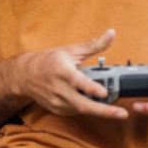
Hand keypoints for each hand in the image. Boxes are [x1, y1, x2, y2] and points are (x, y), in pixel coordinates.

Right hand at [4, 29, 130, 119]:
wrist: (25, 75)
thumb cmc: (49, 60)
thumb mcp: (71, 50)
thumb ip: (94, 45)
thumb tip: (112, 33)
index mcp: (61, 69)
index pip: (77, 81)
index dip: (91, 88)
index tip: (104, 92)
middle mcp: (58, 87)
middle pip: (81, 103)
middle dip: (103, 111)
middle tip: (122, 114)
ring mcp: (56, 101)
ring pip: (81, 110)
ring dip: (99, 111)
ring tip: (115, 111)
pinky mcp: (56, 109)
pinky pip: (76, 111)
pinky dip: (87, 108)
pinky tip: (95, 104)